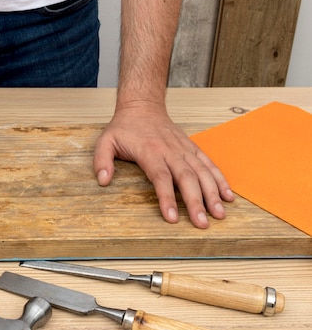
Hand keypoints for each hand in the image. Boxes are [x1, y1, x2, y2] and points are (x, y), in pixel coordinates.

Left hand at [93, 101, 234, 228]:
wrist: (143, 106)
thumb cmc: (124, 127)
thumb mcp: (105, 141)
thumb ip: (102, 160)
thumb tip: (102, 180)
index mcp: (149, 151)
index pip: (160, 177)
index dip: (167, 198)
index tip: (172, 217)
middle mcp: (170, 151)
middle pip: (186, 178)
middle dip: (196, 202)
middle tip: (202, 223)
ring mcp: (184, 149)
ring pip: (202, 172)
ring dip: (213, 193)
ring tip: (219, 214)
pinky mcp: (192, 148)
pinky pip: (209, 164)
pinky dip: (220, 179)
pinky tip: (227, 195)